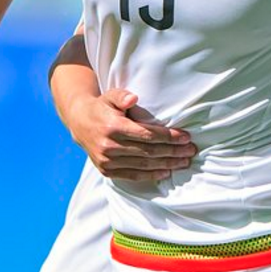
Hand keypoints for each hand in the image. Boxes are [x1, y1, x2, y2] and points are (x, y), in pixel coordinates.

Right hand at [62, 88, 195, 181]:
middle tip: (191, 150)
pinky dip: (151, 175)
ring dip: (167, 164)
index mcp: (113, 127)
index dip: (168, 137)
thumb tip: (133, 99)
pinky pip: (133, 176)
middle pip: (149, 151)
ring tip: (184, 162)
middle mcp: (109, 146)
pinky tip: (166, 172)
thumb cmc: (102, 107)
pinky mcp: (107, 171)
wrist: (79, 123)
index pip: (147, 134)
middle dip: (173, 151)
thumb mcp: (110, 96)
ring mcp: (107, 161)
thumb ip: (121, 96)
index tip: (185, 137)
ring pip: (144, 165)